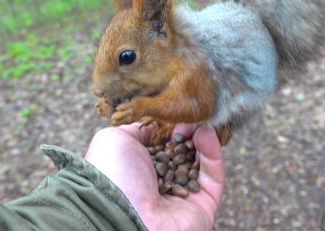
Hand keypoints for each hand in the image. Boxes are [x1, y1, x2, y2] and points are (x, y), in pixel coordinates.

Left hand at [85, 123, 224, 230]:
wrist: (120, 212)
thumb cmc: (111, 175)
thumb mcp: (115, 140)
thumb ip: (137, 129)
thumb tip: (154, 122)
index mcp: (141, 172)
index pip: (164, 146)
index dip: (171, 129)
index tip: (176, 113)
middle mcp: (162, 185)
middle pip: (185, 153)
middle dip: (189, 133)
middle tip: (191, 116)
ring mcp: (184, 196)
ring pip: (201, 164)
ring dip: (202, 141)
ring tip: (200, 122)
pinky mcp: (204, 205)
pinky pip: (213, 177)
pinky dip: (213, 153)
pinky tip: (206, 134)